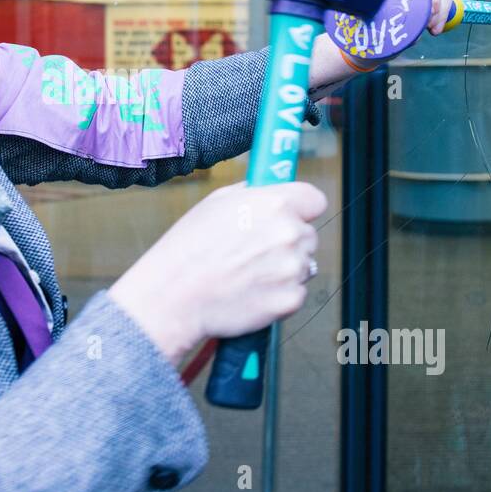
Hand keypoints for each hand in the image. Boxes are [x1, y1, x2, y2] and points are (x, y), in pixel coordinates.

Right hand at [108, 181, 326, 365]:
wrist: (175, 295)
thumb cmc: (189, 248)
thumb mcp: (216, 202)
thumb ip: (252, 194)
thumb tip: (269, 191)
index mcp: (275, 204)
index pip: (315, 200)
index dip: (302, 209)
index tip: (292, 216)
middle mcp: (290, 234)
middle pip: (308, 235)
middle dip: (288, 242)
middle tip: (255, 252)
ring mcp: (292, 269)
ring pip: (303, 265)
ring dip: (284, 269)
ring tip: (248, 274)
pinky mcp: (290, 300)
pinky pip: (296, 293)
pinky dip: (279, 295)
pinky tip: (251, 292)